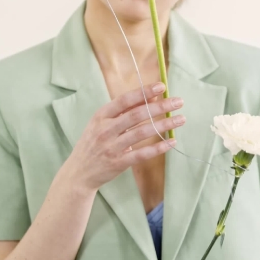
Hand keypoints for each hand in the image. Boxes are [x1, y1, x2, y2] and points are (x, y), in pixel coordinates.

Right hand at [66, 82, 185, 192]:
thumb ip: (124, 110)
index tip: (162, 87)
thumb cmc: (94, 143)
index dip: (144, 92)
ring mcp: (111, 147)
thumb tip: (151, 96)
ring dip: (164, 125)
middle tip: (179, 102)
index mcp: (101, 116)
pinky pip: (141, 154)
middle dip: (160, 107)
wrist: (78, 173)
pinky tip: (172, 142)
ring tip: (180, 119)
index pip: (125, 100)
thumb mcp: (102, 123)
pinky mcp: (118, 163)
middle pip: (136, 115)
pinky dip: (158, 148)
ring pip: (142, 133)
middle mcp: (105, 130)